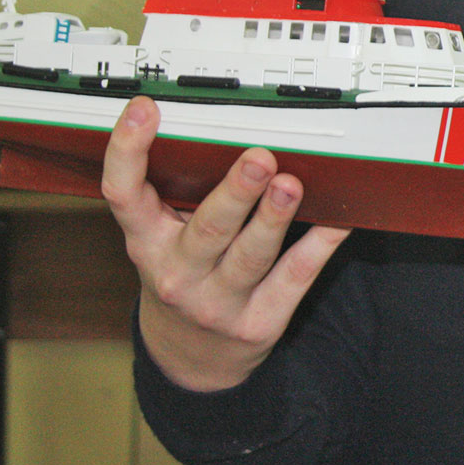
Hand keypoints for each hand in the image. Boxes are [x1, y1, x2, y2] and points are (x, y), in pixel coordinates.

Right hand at [103, 95, 350, 391]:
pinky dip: (320, 244)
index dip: (127, 150)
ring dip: (274, 219)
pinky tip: (340, 218)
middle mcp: (177, 273)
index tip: (145, 108)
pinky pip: (295, 277)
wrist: (191, 356)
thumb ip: (181, 192)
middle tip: (258, 159)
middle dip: (235, 194)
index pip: (123, 194)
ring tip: (292, 186)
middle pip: (206, 230)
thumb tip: (230, 131)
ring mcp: (218, 302)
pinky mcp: (259, 322)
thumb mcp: (162, 237)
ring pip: (251, 256)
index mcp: (146, 240)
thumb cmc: (184, 273)